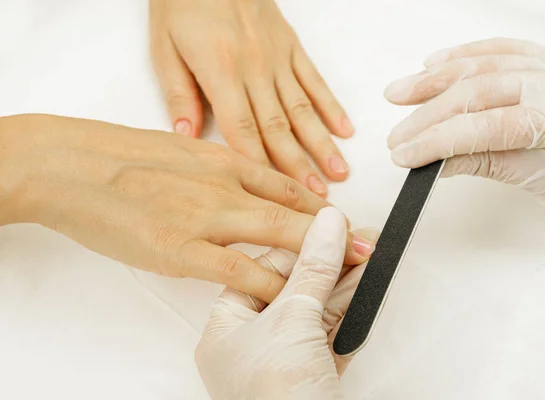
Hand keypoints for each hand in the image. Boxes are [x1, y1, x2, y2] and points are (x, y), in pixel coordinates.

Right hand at [0, 115, 373, 301]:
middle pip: (294, 210)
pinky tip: (290, 295)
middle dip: (335, 232)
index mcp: (224, 159)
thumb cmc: (119, 158)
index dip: (319, 206)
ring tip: (346, 272)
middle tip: (367, 247)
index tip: (343, 221)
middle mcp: (225, 184)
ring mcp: (208, 216)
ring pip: (278, 235)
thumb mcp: (179, 151)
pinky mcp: (184, 249)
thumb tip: (238, 182)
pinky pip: (240, 269)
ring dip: (316, 256)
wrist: (73, 166)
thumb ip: (214, 168)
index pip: (286, 184)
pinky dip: (270, 283)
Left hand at [149, 0, 353, 196]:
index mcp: (220, 71)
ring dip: (321, 143)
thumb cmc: (182, 2)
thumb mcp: (164, 48)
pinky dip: (331, 105)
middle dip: (299, 166)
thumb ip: (179, 93)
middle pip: (279, 127)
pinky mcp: (290, 45)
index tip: (279, 196)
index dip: (263, 167)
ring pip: (303, 108)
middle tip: (317, 197)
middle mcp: (254, 68)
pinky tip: (344, 128)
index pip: (244, 130)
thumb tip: (186, 135)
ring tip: (338, 172)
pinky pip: (314, 79)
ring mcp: (276, 57)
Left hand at [196, 207, 376, 398]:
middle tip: (358, 240)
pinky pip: (333, 333)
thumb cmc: (276, 399)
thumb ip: (313, 268)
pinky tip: (369, 287)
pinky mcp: (315, 376)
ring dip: (346, 284)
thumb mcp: (292, 319)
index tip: (326, 230)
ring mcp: (285, 362)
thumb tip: (328, 224)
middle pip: (294, 290)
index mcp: (227, 330)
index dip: (296, 248)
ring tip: (373, 255)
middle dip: (329, 264)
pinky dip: (353, 312)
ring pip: (318, 311)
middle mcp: (253, 346)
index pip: (261, 272)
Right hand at [385, 38, 544, 223]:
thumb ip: (483, 162)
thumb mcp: (536, 178)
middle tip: (398, 139)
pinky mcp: (544, 59)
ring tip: (400, 95)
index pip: (486, 126)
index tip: (405, 155)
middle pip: (477, 90)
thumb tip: (434, 160)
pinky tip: (434, 63)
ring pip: (482, 63)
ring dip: (434, 80)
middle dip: (428, 115)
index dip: (437, 141)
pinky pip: (499, 48)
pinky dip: (462, 55)